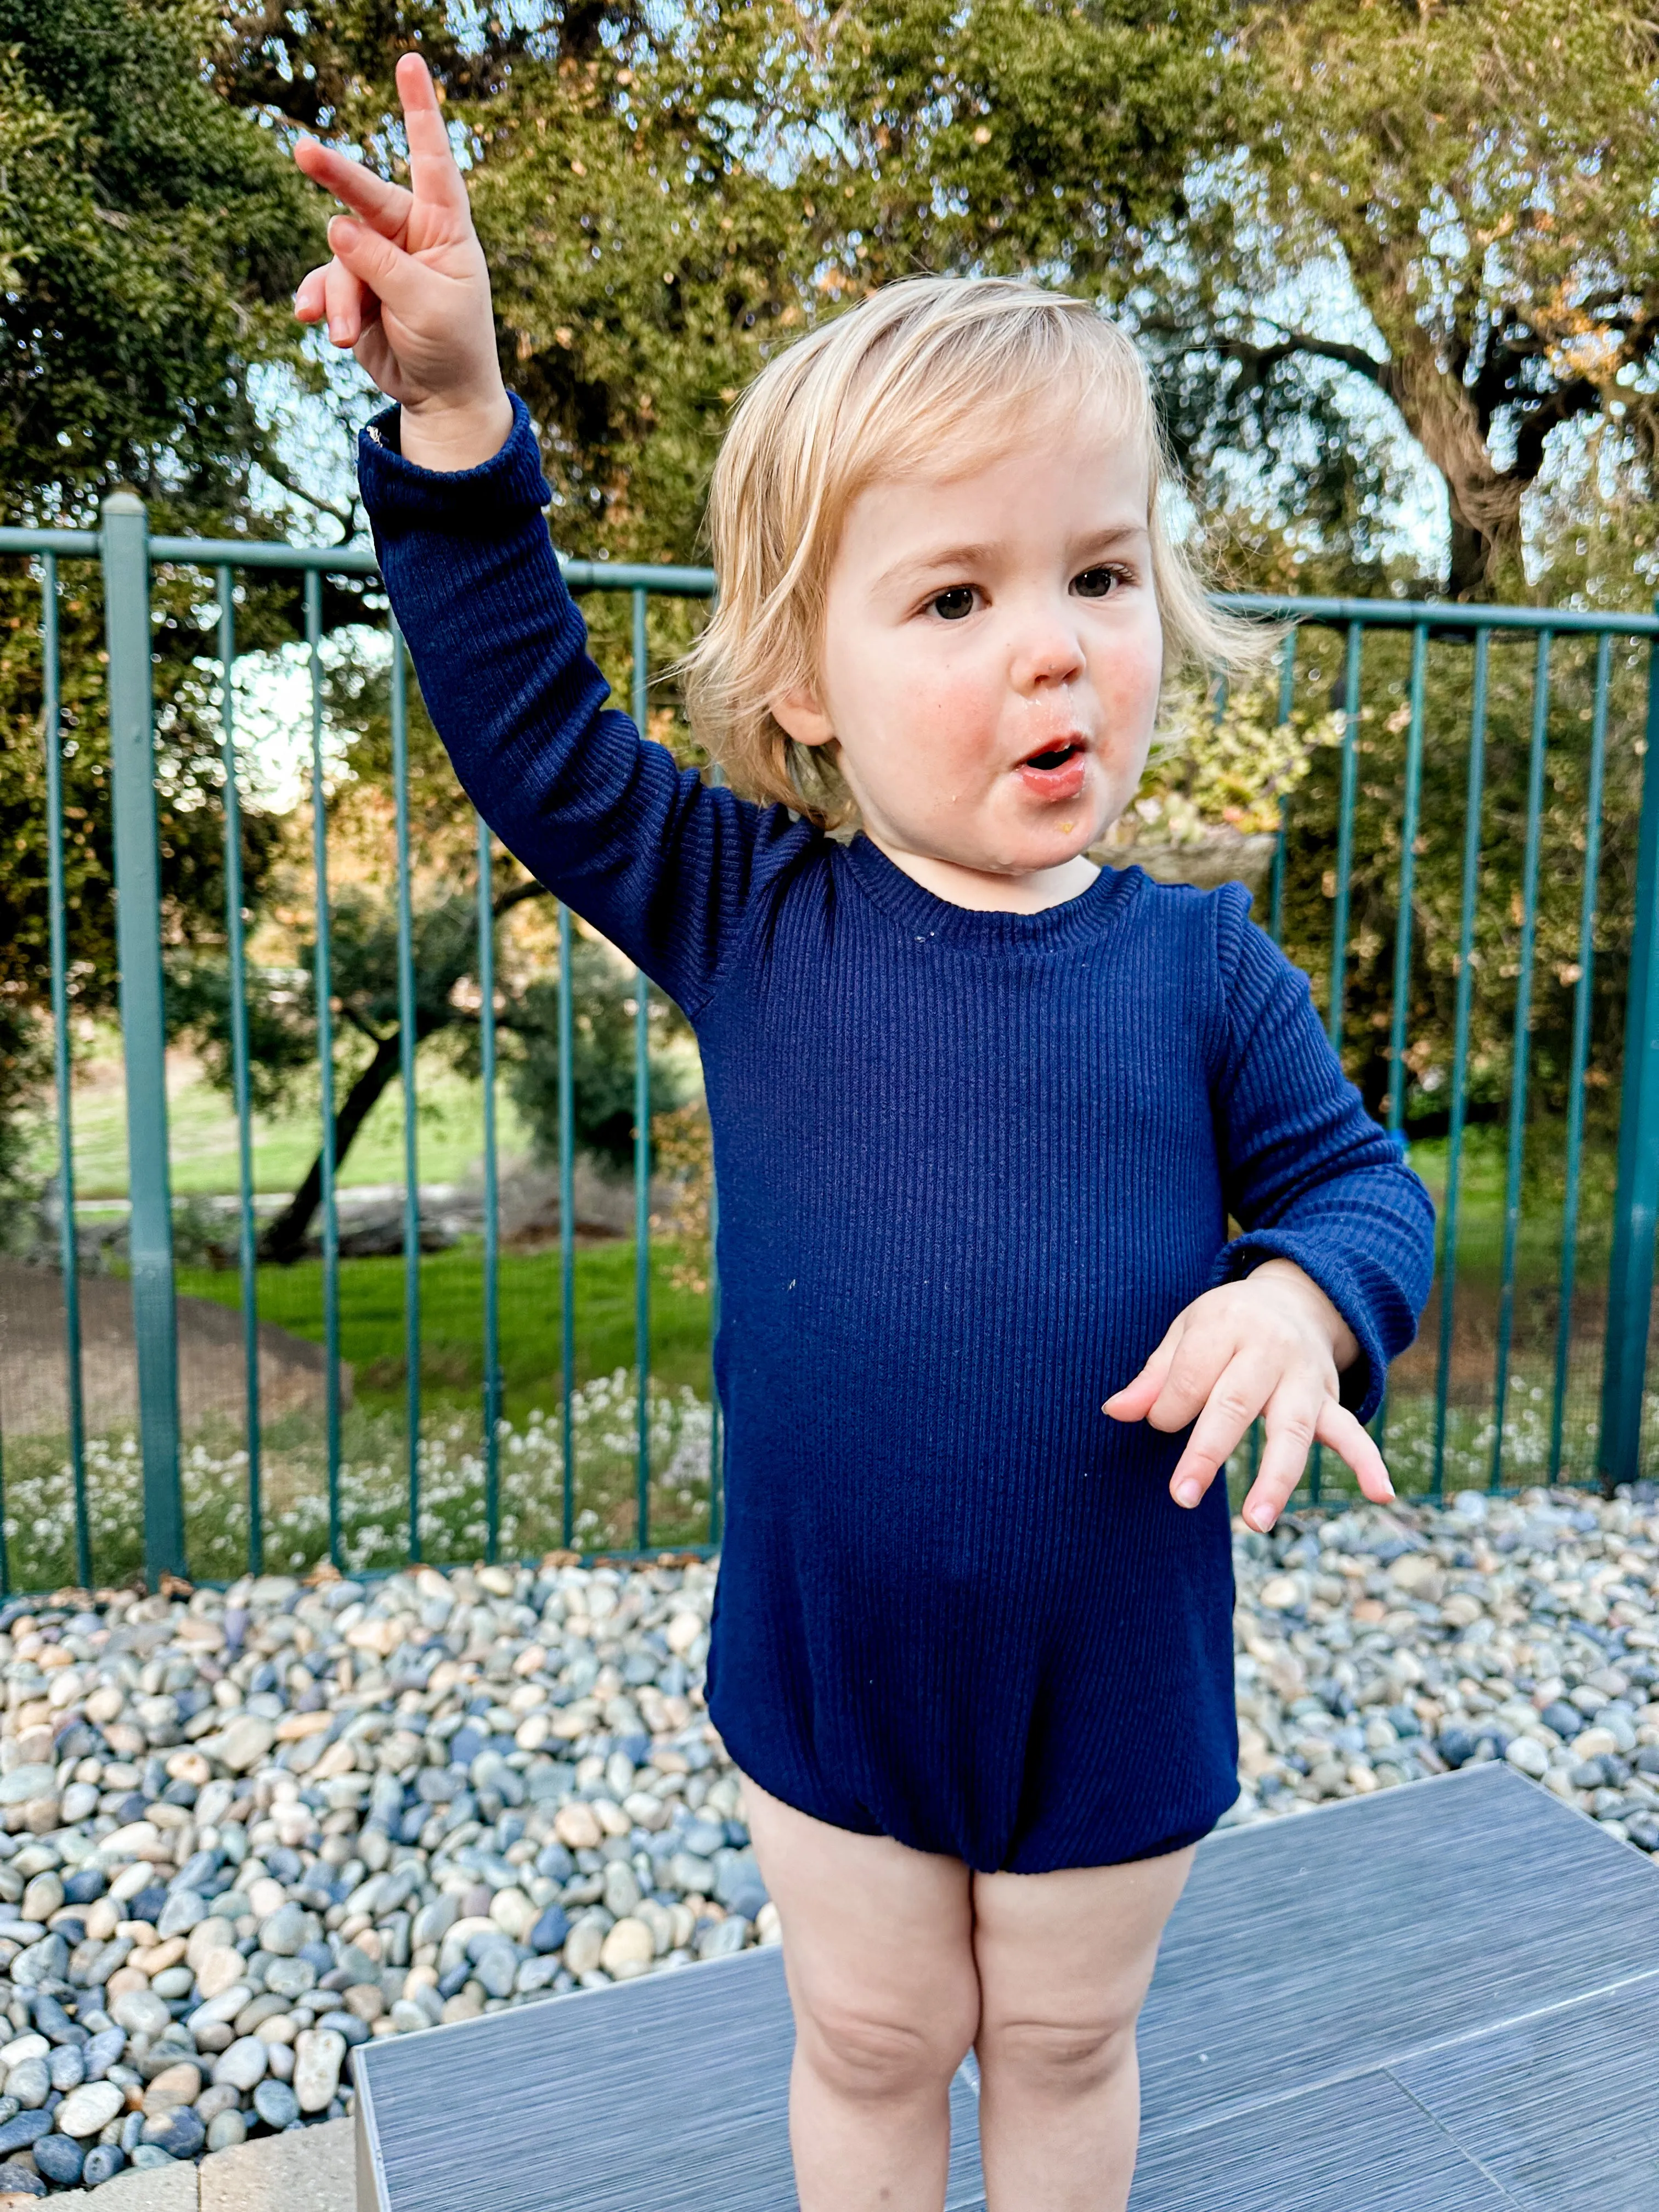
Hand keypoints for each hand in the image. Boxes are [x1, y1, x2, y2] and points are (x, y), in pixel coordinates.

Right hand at [291, 52, 512, 471]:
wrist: (439, 396)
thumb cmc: (451, 345)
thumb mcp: (426, 305)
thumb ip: (383, 265)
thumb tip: (336, 225)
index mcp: (444, 228)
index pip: (432, 161)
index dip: (420, 111)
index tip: (410, 61)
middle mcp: (408, 234)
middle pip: (365, 194)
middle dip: (335, 176)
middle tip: (303, 153)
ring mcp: (376, 260)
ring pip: (338, 256)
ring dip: (337, 295)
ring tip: (342, 332)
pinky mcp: (353, 289)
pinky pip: (323, 283)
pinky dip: (319, 303)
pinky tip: (312, 321)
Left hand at [1101, 1259, 1392, 1532]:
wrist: (1295, 1298)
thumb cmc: (1226, 1323)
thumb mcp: (1186, 1332)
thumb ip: (1155, 1375)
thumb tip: (1116, 1411)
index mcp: (1225, 1326)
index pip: (1192, 1377)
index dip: (1168, 1408)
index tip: (1157, 1423)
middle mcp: (1268, 1351)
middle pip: (1236, 1404)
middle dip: (1207, 1452)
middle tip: (1182, 1495)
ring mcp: (1304, 1378)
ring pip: (1292, 1430)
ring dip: (1275, 1478)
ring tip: (1256, 1522)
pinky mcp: (1329, 1399)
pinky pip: (1352, 1432)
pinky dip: (1368, 1463)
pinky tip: (1381, 1495)